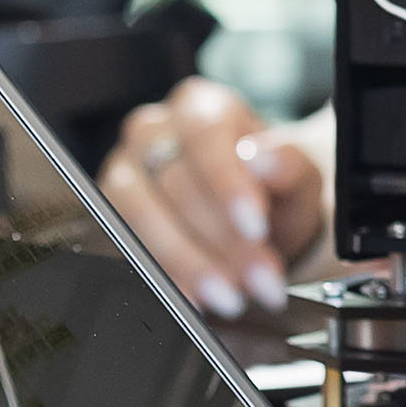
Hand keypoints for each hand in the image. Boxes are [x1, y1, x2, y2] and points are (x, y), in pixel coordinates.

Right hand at [96, 77, 320, 318]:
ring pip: (140, 216)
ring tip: (231, 296)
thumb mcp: (297, 176)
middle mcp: (152, 133)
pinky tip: (195, 299)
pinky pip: (126, 248)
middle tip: (259, 278)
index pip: (205, 134)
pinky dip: (165, 279)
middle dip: (221, 239)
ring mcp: (123, 174)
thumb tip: (264, 159)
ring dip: (189, 263)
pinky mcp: (109, 217)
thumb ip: (288, 166)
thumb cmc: (273, 189)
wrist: (256, 223)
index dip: (227, 182)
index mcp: (200, 107)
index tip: (256, 225)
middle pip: (174, 182)